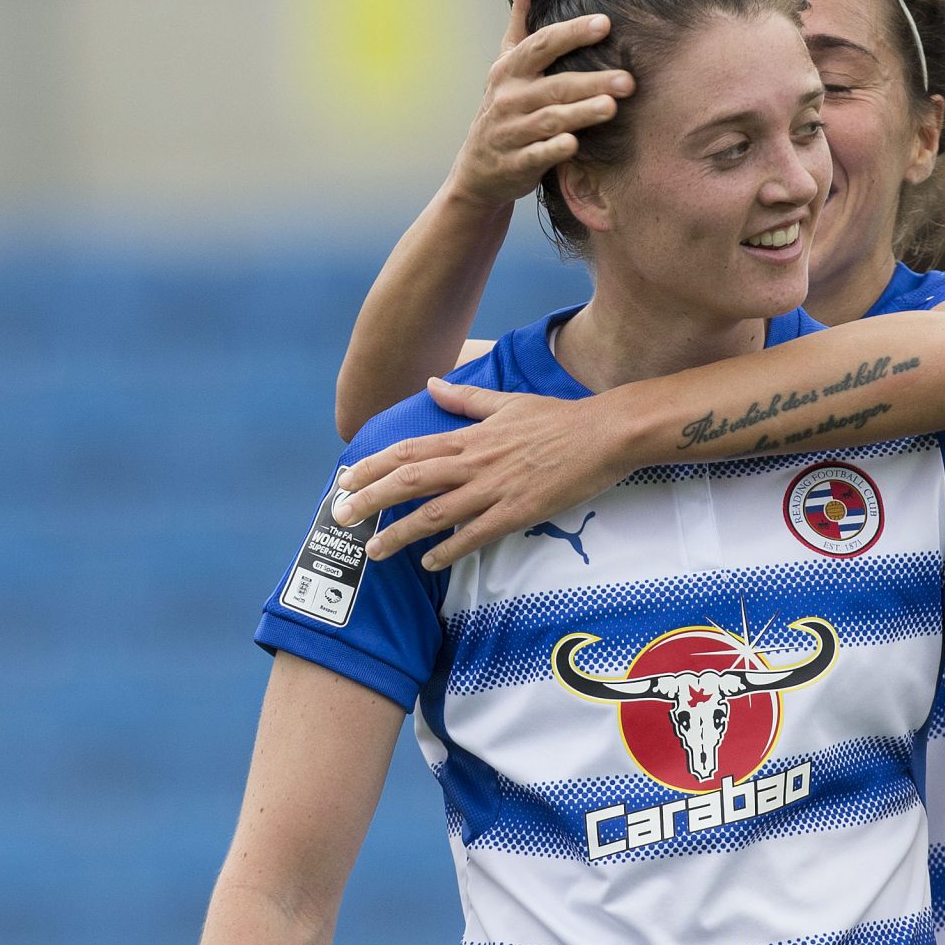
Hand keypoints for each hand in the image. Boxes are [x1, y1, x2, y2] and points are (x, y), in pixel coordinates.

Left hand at [333, 378, 638, 570]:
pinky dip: (449, 549)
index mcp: (471, 436)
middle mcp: (475, 462)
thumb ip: (467, 397)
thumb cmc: (559, 418)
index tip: (345, 478)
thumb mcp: (508, 402)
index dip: (373, 465)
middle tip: (340, 516)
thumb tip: (433, 382)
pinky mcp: (519, 511)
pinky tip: (428, 562)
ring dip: (400, 531)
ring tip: (373, 549)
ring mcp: (496, 488)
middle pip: (410, 480)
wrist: (604, 433)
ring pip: (436, 512)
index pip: (409, 450)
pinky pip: (476, 534)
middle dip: (370, 499)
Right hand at [444, 0, 632, 211]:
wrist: (479, 170)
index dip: (572, 33)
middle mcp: (508, 97)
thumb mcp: (508, 59)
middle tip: (629, 80)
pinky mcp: (514, 164)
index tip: (605, 23)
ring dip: (579, 113)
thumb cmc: (506, 106)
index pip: (542, 44)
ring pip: (548, 119)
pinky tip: (574, 144)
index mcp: (510, 69)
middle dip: (591, 80)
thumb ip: (523, 15)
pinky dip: (553, 150)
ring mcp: (510, 132)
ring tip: (612, 107)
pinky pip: (535, 156)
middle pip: (554, 84)